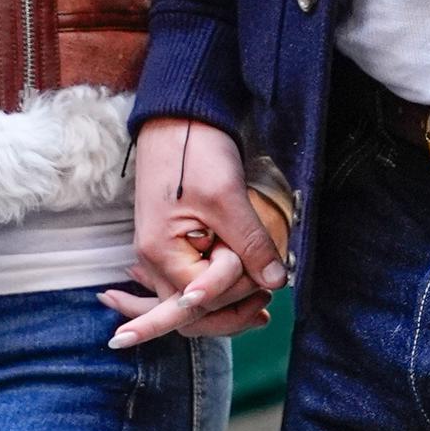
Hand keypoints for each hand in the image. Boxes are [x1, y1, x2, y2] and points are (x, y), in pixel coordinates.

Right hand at [101, 118, 289, 346]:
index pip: (202, 300)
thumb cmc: (195, 150)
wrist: (179, 117)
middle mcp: (155, 260)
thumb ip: (249, 243)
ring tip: (261, 303)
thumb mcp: (227, 197)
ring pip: (193, 301)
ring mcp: (163, 252)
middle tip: (266, 305)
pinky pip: (192, 281)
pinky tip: (240, 291)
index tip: (265, 278)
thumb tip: (274, 281)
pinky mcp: (175, 242)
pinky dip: (215, 291)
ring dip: (225, 306)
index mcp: (161, 253)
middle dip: (229, 313)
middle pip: (191, 313)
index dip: (236, 291)